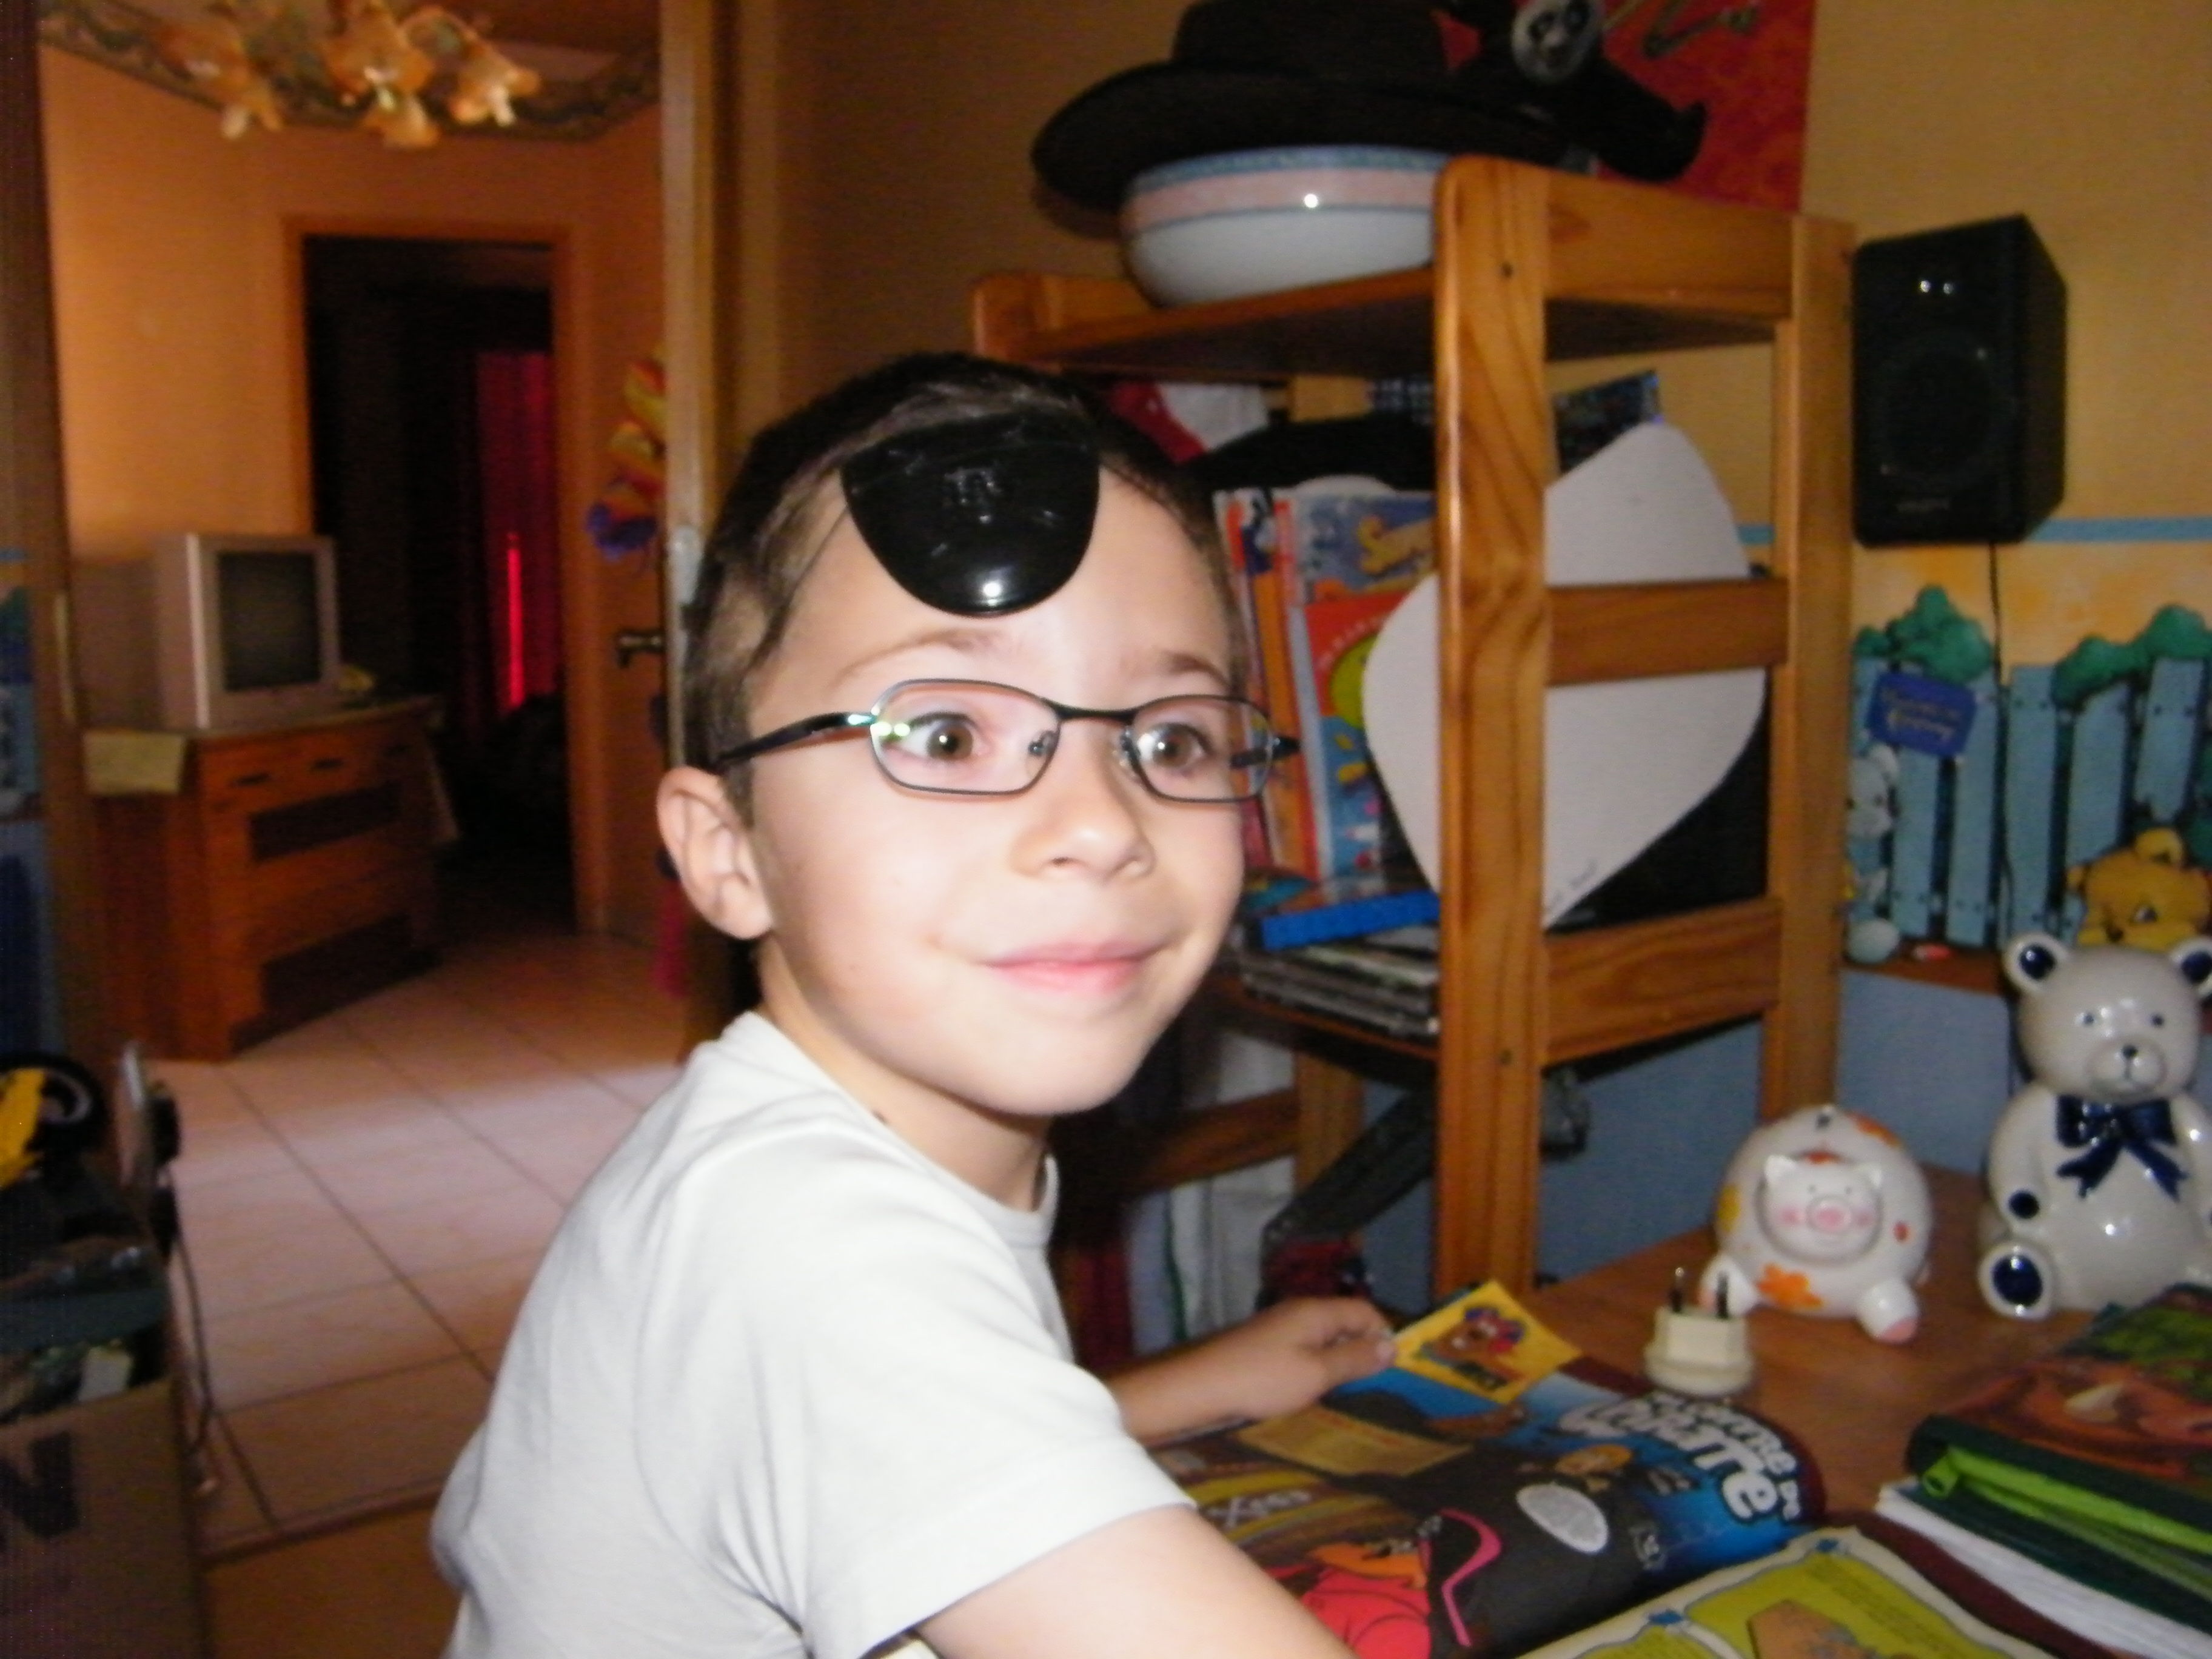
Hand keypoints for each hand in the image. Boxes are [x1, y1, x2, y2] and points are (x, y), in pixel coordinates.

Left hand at [1106, 1297, 1394, 1443]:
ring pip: (1325, 1338)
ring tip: (1348, 1392)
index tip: (1395, 1369)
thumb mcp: (1316, 1373)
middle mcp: (1299, 1313)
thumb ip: (1354, 1358)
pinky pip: (1305, 1350)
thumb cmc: (1262, 1379)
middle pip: (1345, 1322)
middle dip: (1363, 1349)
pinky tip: (1314, 1391)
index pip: (1364, 1310)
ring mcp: (1280, 1328)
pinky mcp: (1266, 1346)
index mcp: (1315, 1312)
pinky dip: (1317, 1367)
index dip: (1383, 1334)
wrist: (1200, 1387)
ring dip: (1339, 1361)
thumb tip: (1392, 1344)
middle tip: (1375, 1386)